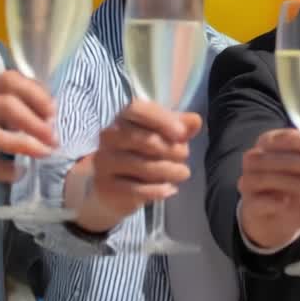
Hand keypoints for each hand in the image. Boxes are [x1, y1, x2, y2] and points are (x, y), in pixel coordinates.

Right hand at [0, 71, 56, 195]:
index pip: (6, 80)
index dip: (35, 94)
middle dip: (34, 121)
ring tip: (44, 154)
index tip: (53, 112)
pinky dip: (2, 168)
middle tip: (53, 138)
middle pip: (3, 103)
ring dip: (24, 144)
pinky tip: (17, 174)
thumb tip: (43, 111)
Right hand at [87, 99, 200, 220]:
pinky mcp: (106, 187)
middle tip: (184, 156)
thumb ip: (179, 126)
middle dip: (173, 150)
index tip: (182, 134)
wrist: (113, 187)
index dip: (162, 120)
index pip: (138, 110)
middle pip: (147, 140)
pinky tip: (170, 189)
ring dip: (170, 171)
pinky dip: (158, 190)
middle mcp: (109, 137)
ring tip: (182, 173)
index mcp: (123, 118)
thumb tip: (195, 121)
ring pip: (144, 167)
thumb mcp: (163, 136)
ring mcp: (105, 162)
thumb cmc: (142, 154)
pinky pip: (137, 190)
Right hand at [237, 129, 299, 250]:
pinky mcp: (249, 203)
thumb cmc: (297, 186)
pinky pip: (265, 202)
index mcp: (271, 141)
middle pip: (286, 159)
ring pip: (279, 179)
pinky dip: (283, 204)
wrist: (276, 218)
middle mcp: (256, 157)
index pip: (289, 137)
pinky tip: (299, 207)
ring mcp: (249, 180)